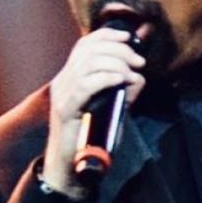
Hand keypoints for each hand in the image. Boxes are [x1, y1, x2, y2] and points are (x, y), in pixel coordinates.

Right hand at [41, 27, 147, 199]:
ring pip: (88, 63)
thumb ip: (122, 90)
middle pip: (89, 50)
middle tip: (138, 61)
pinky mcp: (66, 108)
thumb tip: (139, 76)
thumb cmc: (92, 138)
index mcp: (70, 77)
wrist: (70, 167)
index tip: (128, 36)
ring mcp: (62, 94)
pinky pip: (86, 84)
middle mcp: (63, 81)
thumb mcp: (111, 108)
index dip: (106, 35)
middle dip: (118, 49)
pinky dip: (107, 77)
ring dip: (116, 63)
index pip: (84, 44)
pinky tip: (121, 80)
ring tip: (132, 72)